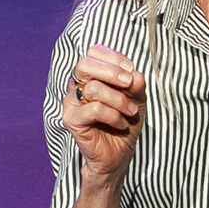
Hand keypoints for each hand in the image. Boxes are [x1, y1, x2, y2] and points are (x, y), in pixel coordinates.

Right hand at [64, 47, 143, 185]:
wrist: (119, 154)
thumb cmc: (124, 123)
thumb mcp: (136, 99)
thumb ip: (136, 85)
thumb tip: (135, 75)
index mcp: (91, 76)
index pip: (94, 52)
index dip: (113, 57)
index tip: (131, 71)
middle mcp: (77, 86)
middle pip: (85, 64)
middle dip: (111, 71)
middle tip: (129, 83)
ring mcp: (71, 102)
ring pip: (93, 88)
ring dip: (119, 100)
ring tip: (130, 112)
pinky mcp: (71, 120)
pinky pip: (94, 109)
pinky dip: (113, 115)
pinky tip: (121, 124)